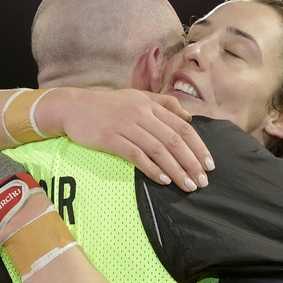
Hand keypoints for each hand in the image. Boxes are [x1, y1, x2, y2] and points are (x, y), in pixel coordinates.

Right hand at [49, 88, 214, 191]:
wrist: (73, 107)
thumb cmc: (108, 105)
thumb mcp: (138, 97)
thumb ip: (165, 104)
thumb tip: (189, 117)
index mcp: (151, 106)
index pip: (183, 127)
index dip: (199, 147)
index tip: (209, 165)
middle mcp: (142, 115)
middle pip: (174, 140)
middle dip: (191, 163)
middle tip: (202, 182)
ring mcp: (126, 126)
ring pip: (158, 150)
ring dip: (176, 170)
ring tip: (187, 185)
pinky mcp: (111, 139)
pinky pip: (136, 155)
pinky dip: (152, 169)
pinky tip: (163, 181)